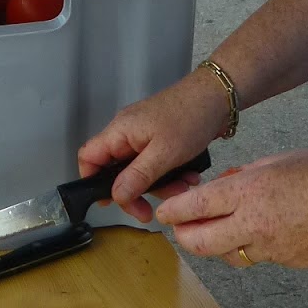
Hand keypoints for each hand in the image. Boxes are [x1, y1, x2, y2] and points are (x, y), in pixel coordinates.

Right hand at [78, 69, 234, 219]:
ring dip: (161, 185)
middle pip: (116, 170)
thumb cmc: (190, 117)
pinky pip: (157, 164)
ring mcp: (144, 136)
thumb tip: (115, 196)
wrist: (218, 96)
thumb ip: (137, 176)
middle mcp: (127, 132)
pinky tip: (190, 176)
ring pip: (141, 171)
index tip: (108, 203)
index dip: (92, 181)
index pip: (89, 157)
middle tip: (148, 211)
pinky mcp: (161, 139)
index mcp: (120, 130)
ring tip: (183, 187)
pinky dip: (171, 174)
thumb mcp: (164, 153)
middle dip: (136, 192)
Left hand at [154, 149, 307, 267]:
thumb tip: (227, 184)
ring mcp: (271, 249)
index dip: (172, 212)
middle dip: (184, 237)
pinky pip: (259, 259)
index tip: (163, 213)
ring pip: (227, 256)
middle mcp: (254, 224)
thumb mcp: (281, 160)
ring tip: (222, 229)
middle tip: (182, 229)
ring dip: (217, 245)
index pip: (195, 207)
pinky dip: (252, 247)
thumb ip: (247, 174)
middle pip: (200, 243)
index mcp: (250, 191)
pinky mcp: (288, 263)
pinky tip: (265, 232)